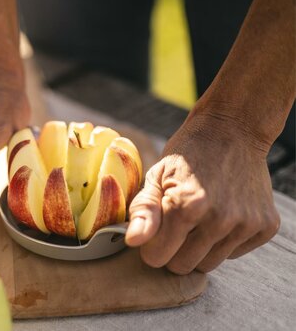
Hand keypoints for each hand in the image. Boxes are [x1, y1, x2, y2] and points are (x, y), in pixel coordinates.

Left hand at [125, 112, 279, 273]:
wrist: (232, 131)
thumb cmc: (187, 155)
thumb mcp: (156, 176)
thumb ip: (143, 211)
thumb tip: (132, 242)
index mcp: (187, 206)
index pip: (158, 258)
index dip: (152, 245)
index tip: (156, 229)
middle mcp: (220, 219)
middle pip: (183, 266)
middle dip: (174, 250)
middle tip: (177, 224)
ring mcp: (246, 224)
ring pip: (209, 264)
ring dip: (199, 248)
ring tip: (199, 218)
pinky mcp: (266, 226)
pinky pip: (234, 254)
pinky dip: (224, 241)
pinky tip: (222, 213)